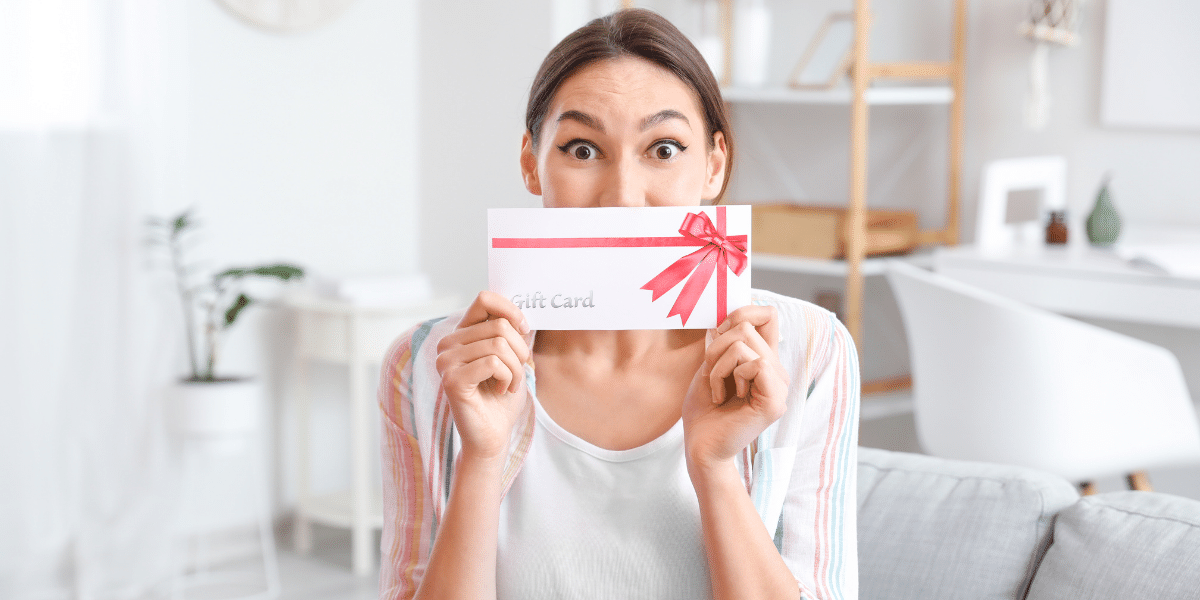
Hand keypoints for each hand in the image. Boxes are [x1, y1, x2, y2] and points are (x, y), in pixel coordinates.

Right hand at [435, 291, 531, 460]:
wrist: (493, 435)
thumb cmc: (502, 397)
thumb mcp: (513, 357)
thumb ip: (513, 332)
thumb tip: (523, 311)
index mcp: (460, 334)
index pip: (484, 299)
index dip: (511, 311)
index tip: (524, 331)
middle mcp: (447, 344)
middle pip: (499, 325)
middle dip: (520, 351)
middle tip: (516, 373)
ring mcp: (446, 361)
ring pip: (498, 344)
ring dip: (516, 368)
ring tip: (509, 384)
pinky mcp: (452, 380)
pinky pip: (493, 363)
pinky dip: (508, 378)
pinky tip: (500, 390)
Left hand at [682, 305, 789, 474]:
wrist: (700, 447)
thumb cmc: (703, 410)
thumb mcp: (711, 366)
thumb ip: (724, 341)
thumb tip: (725, 315)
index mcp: (765, 362)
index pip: (768, 315)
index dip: (743, 312)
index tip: (718, 333)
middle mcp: (777, 371)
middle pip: (748, 325)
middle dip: (716, 345)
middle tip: (711, 375)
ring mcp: (779, 386)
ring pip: (745, 342)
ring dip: (717, 364)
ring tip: (718, 390)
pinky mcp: (775, 400)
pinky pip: (753, 363)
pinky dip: (727, 376)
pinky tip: (724, 399)